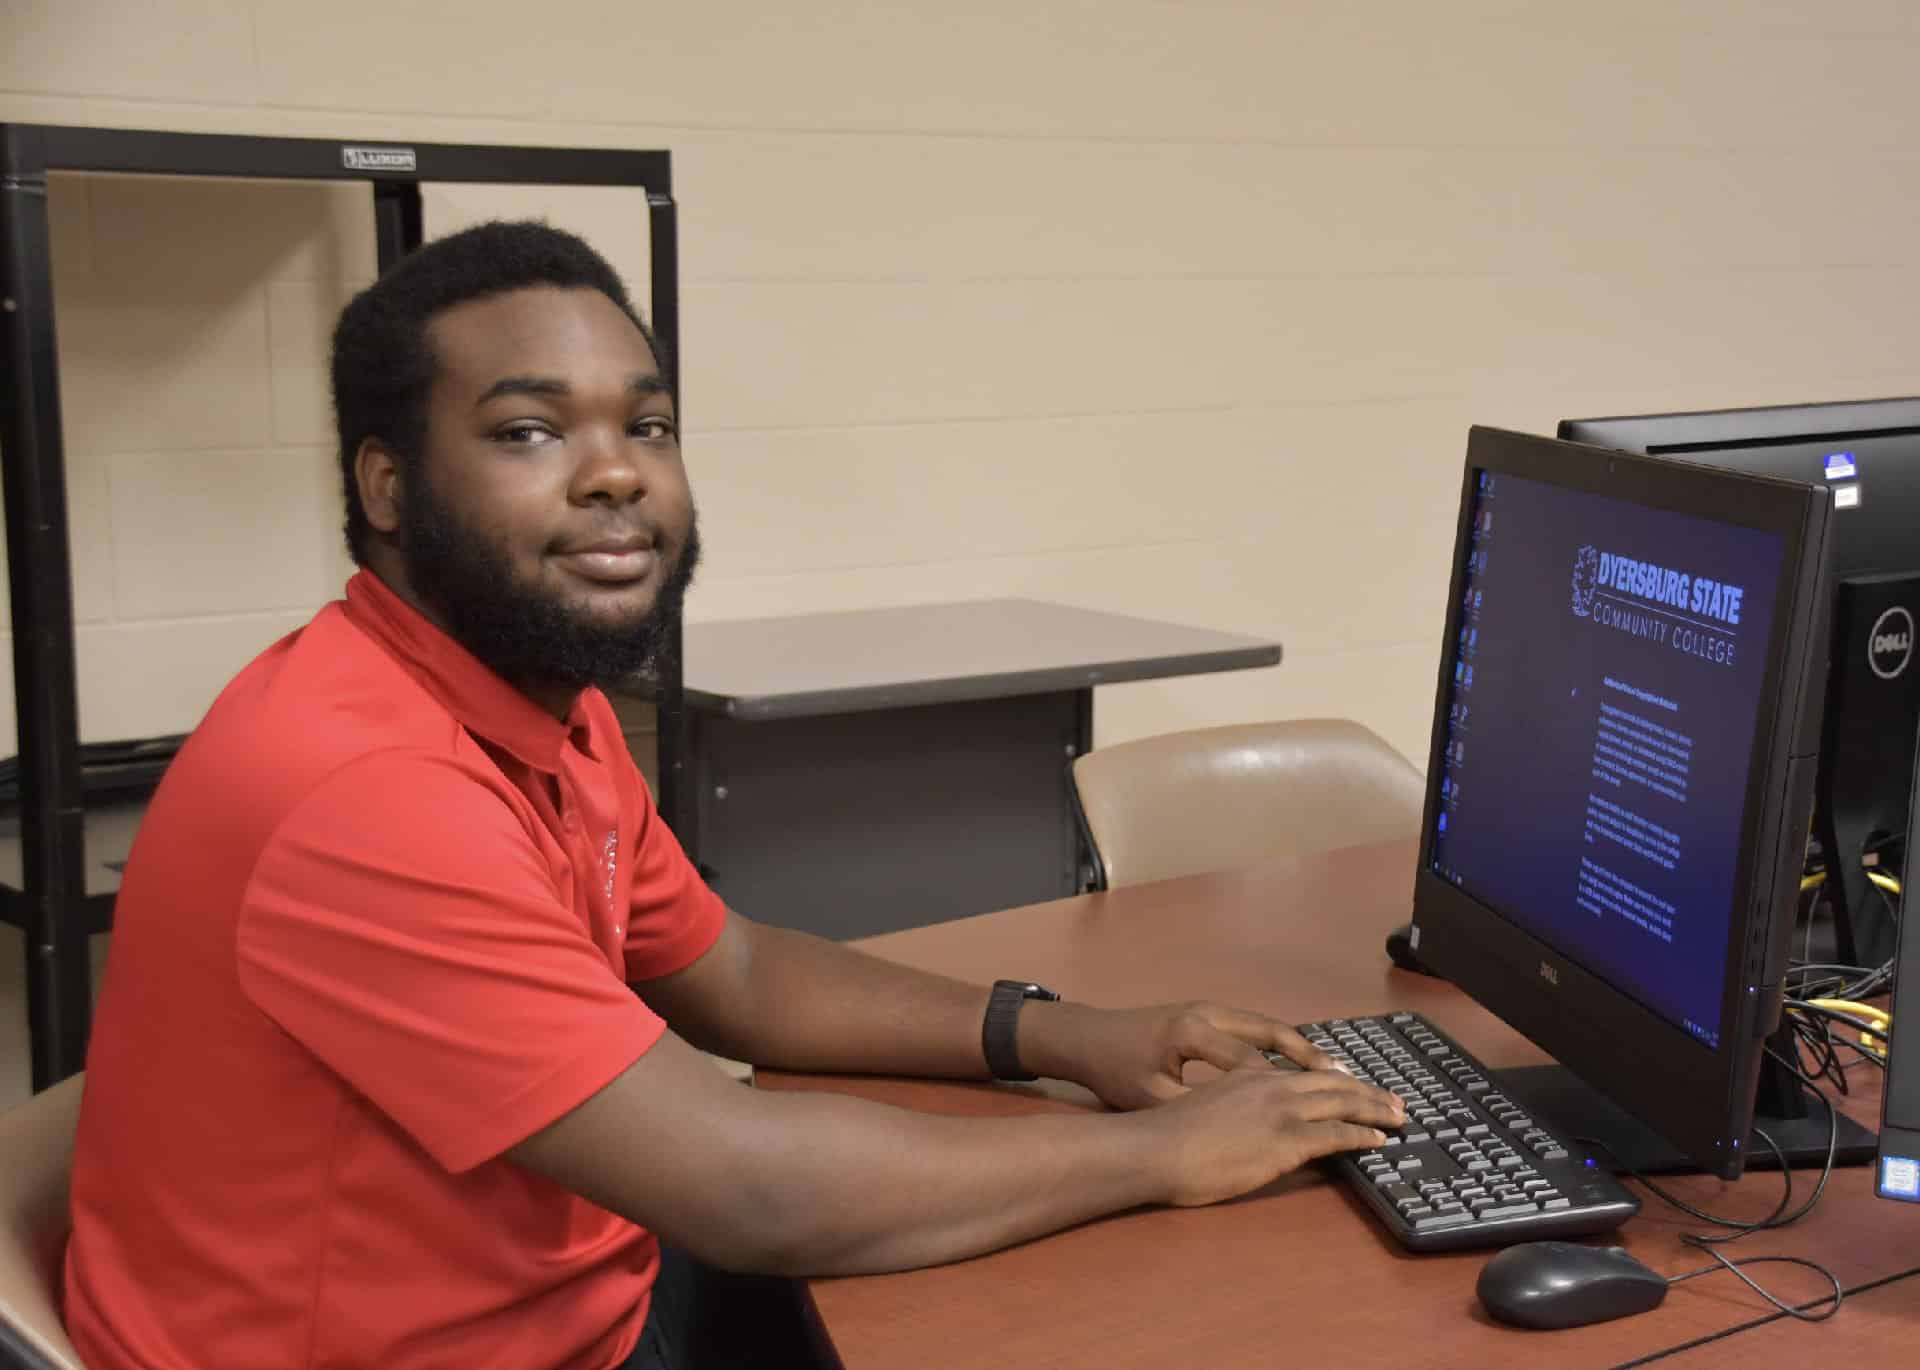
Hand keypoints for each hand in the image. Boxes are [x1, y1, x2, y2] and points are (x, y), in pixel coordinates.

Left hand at [1021, 1000, 1355, 1112]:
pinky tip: (1304, 1065)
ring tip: (1343, 1076)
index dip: (1292, 1092)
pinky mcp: (1207, 1013)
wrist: (1086, 1037)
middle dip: (1317, 1062)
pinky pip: (1257, 1028)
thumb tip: (1241, 1131)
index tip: (1327, 1112)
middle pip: (1276, 1035)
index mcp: (1193, 1035)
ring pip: (1270, 1028)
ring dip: (1305, 1052)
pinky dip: (1284, 1045)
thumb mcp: (1150, 1099)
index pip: (1256, 1066)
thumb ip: (1196, 1110)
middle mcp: (1208, 1014)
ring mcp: (1210, 1009)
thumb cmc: (1114, 1071)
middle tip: (1355, 1084)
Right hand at [1141, 1062, 1405, 1206]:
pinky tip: (1378, 1139)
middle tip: (1391, 1098)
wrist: (1157, 1148)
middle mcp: (1269, 1084)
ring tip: (1398, 1114)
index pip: (1301, 1073)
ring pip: (1342, 1101)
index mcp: (1247, 1074)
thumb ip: (1231, 1106)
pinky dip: (1363, 1134)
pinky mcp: (1287, 1140)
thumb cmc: (1167, 1137)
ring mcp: (1280, 1110)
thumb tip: (1243, 1122)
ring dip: (1375, 1107)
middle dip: (1366, 1089)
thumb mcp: (1203, 1107)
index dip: (1332, 1078)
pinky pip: (1337, 1134)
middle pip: (1331, 1082)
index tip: (1351, 1083)